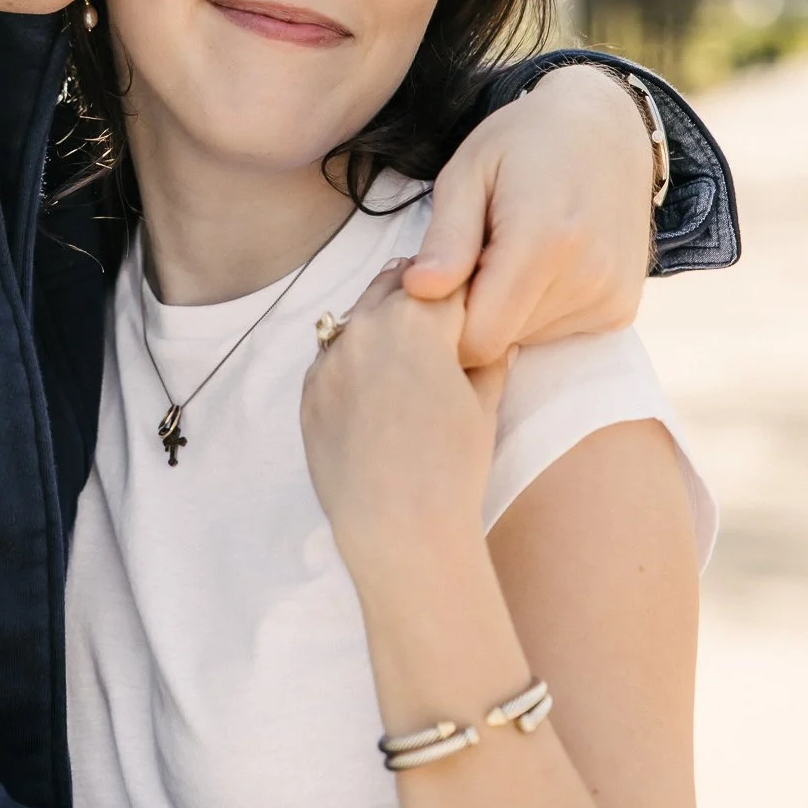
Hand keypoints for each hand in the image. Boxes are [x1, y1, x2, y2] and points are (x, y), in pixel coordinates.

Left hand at [300, 263, 506, 598]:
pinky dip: (354, 359)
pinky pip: (333, 356)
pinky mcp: (310, 389)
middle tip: (439, 316)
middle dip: (420, 295)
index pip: (449, 281)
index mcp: (419, 318)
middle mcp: (368, 325)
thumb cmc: (452, 467)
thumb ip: (489, 360)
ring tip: (404, 350)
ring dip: (382, 322)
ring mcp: (331, 357)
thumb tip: (497, 340)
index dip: (465, 289)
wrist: (397, 526)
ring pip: (359, 316)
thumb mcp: (483, 406)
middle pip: (397, 285)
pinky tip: (373, 386)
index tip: (472, 298)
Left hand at [403, 64, 653, 367]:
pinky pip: (559, 332)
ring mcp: (611, 296)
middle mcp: (587, 277)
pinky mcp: (622, 307)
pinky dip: (537, 309)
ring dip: (506, 310)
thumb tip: (417, 291)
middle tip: (471, 257)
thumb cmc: (523, 143)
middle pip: (502, 342)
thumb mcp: (468, 172)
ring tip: (508, 253)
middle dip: (473, 311)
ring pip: (528, 340)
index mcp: (543, 241)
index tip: (435, 283)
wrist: (605, 128)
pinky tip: (540, 264)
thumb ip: (447, 237)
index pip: (479, 338)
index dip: (444, 322)